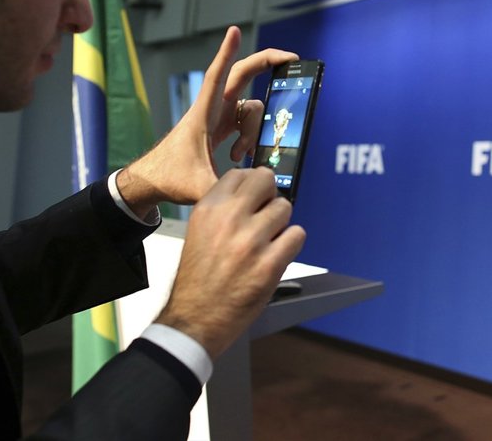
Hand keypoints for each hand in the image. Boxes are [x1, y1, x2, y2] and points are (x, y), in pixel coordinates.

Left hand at [116, 27, 297, 216]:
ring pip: (251, 109)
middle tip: (291, 60)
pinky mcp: (222, 127)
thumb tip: (251, 196)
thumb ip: (226, 192)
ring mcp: (220, 116)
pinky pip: (247, 123)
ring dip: (253, 132)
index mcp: (204, 114)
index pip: (219, 76)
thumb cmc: (170, 176)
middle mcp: (213, 108)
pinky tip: (238, 158)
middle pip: (244, 76)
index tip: (234, 31)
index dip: (227, 53)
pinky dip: (249, 138)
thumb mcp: (199, 187)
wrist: (154, 180)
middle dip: (267, 64)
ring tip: (238, 157)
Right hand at [154, 167, 305, 358]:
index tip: (254, 199)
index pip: (241, 173)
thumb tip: (253, 192)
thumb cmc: (198, 278)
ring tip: (268, 240)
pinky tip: (278, 254)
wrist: (194, 319)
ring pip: (285, 208)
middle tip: (266, 215)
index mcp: (208, 209)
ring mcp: (250, 242)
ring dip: (281, 223)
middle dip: (270, 195)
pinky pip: (297, 235)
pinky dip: (291, 243)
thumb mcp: (199, 231)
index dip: (252, 186)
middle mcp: (229, 219)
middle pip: (267, 180)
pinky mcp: (269, 265)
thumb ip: (223, 209)